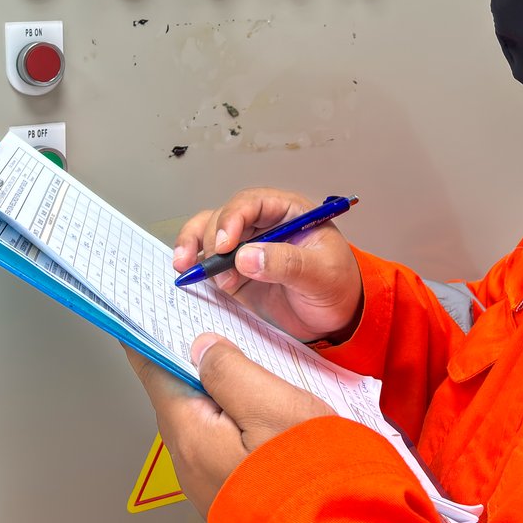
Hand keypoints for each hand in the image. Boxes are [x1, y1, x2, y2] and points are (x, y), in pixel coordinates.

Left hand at [125, 334, 333, 515]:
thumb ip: (230, 370)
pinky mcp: (233, 488)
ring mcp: (209, 479)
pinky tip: (251, 407)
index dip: (146, 338)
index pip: (152, 372)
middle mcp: (191, 462)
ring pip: (199, 419)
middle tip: (190, 327)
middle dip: (181, 361)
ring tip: (229, 362)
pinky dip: (227, 415)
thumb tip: (202, 348)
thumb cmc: (308, 477)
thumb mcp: (270, 405)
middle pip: (175, 395)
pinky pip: (219, 441)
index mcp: (190, 434)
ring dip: (209, 389)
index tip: (138, 315)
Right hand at [173, 188, 363, 343]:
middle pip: (224, 217)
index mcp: (288, 213)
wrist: (336, 319)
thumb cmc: (338, 287)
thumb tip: (246, 257)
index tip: (226, 244)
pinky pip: (207, 262)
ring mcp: (245, 247)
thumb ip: (288, 263)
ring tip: (185, 266)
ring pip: (208, 233)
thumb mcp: (322, 274)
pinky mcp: (234, 272)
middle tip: (215, 264)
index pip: (253, 203)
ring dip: (193, 246)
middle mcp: (263, 225)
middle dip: (212, 237)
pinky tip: (187, 275)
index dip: (233, 218)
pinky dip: (194, 266)